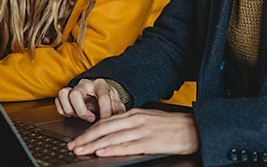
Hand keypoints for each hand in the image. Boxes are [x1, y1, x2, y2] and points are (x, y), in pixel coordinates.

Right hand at [55, 78, 124, 121]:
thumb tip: (121, 121)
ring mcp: (74, 87)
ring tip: (79, 116)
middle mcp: (86, 84)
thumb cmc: (108, 97)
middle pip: (75, 94)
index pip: (102, 97)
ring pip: (64, 94)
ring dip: (70, 109)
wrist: (101, 90)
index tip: (105, 121)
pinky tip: (72, 114)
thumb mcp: (116, 103)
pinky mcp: (66, 93)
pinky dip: (63, 109)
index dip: (104, 112)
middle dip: (81, 111)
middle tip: (90, 118)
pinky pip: (58, 100)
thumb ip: (119, 111)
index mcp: (101, 85)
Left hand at [67, 108, 198, 156]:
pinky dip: (112, 149)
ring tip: (80, 151)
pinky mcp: (150, 142)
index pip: (106, 122)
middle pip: (104, 129)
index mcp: (135, 114)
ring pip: (112, 137)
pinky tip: (101, 152)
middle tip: (72, 146)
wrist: (194, 127)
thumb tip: (114, 133)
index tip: (77, 139)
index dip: (89, 131)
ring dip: (93, 145)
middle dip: (86, 139)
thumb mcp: (149, 120)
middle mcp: (136, 120)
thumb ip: (132, 124)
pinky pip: (127, 146)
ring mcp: (143, 130)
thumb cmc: (173, 126)